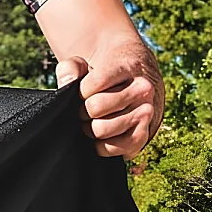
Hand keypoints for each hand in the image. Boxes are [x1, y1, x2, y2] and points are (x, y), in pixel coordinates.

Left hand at [55, 40, 164, 158]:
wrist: (131, 85)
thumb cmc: (103, 77)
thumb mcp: (85, 64)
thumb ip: (69, 68)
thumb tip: (66, 83)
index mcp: (127, 68)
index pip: (93, 84)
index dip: (80, 91)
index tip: (84, 91)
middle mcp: (142, 90)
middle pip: (95, 108)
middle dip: (84, 110)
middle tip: (87, 109)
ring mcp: (145, 114)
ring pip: (101, 129)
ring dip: (91, 128)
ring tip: (94, 120)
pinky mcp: (143, 136)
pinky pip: (113, 148)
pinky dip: (101, 145)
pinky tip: (101, 135)